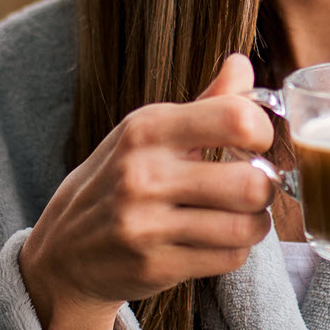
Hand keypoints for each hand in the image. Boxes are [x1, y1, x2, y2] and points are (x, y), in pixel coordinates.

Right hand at [20, 54, 277, 326]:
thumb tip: (242, 64)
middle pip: (251, 183)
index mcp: (148, 128)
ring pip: (246, 227)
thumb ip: (205, 102)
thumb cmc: (118, 179)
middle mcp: (144, 174)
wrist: (64, 248)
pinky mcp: (155, 266)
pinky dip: (235, 250)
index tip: (255, 143)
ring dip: (254, 223)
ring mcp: (147, 224)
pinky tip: (217, 240)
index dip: (262, 132)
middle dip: (265, 187)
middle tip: (254, 186)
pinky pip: (229, 258)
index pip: (236, 118)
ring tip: (240, 216)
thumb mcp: (148, 132)